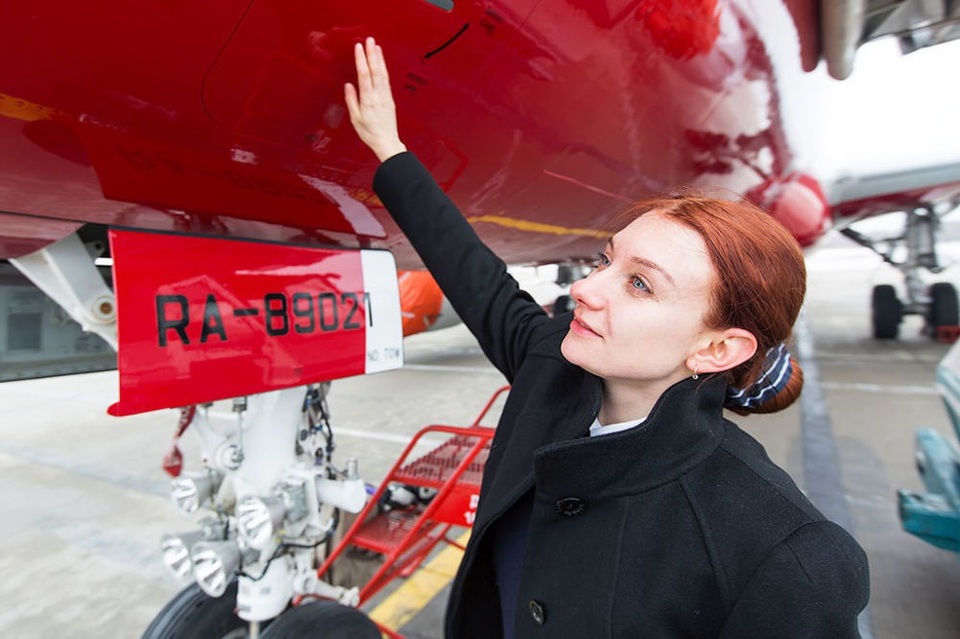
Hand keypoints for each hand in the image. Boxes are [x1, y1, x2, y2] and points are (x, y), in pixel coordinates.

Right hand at [344, 37, 407, 161]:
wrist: (387, 142)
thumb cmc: (369, 133)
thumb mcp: (355, 119)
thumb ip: (352, 101)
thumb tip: (348, 85)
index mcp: (368, 101)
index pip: (364, 76)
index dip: (361, 60)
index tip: (358, 48)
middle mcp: (378, 96)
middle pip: (375, 71)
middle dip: (372, 54)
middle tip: (369, 40)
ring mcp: (386, 96)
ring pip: (383, 74)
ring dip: (379, 59)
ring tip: (376, 46)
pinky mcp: (390, 99)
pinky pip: (387, 80)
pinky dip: (384, 68)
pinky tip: (381, 62)